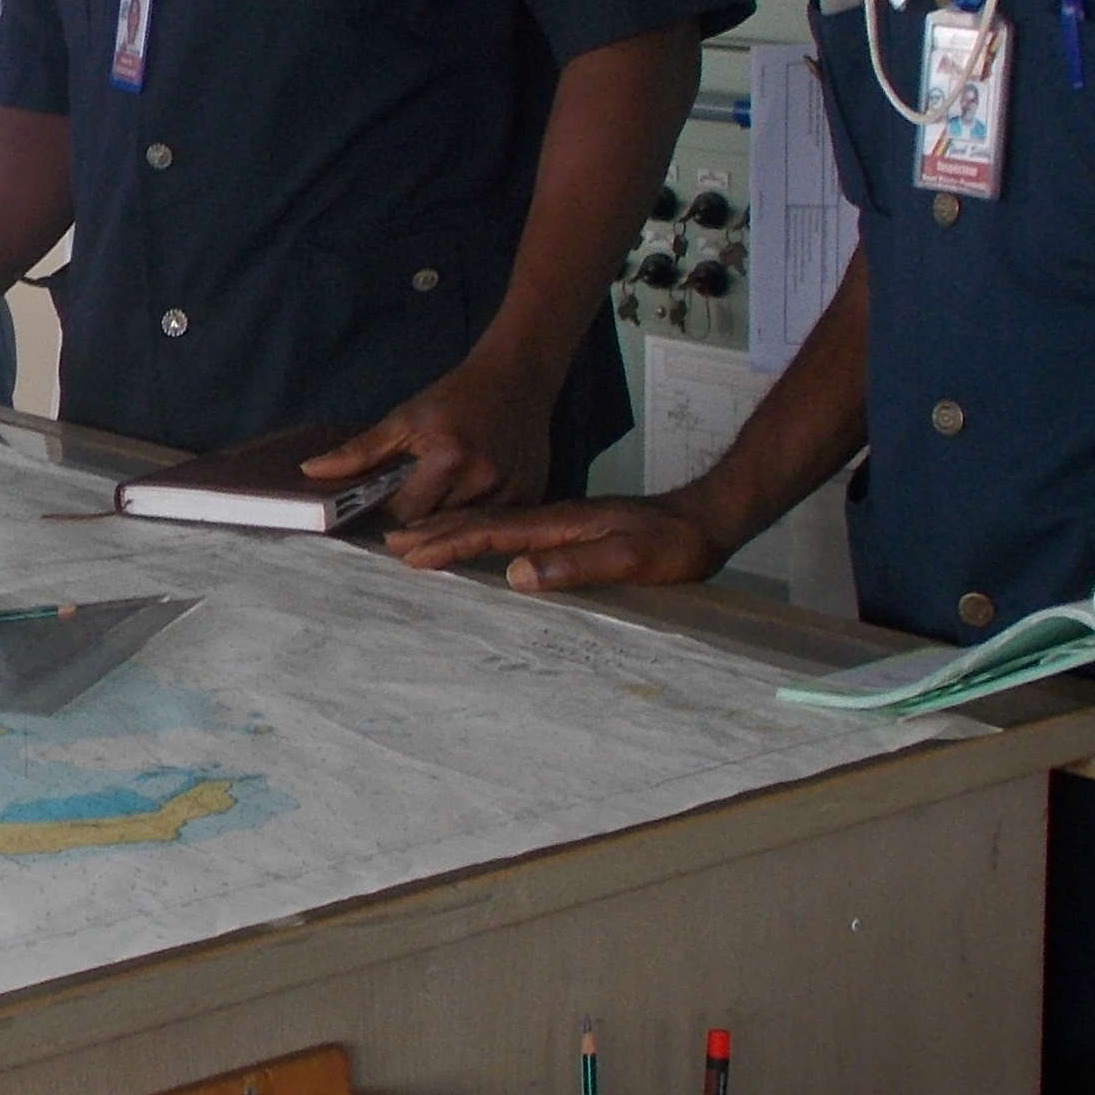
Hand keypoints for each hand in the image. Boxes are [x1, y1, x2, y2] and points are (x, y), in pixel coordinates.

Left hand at [304, 351, 553, 525]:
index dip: (390, 519)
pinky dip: (478, 526)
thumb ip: (360, 451)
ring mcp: (512, 490)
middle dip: (416, 531)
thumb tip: (311, 472)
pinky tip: (467, 519)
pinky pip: (496, 527)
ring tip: (433, 524)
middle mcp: (482, 478)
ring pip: (466, 533)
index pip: (405, 514)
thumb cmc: (455, 397)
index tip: (382, 519)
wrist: (517, 379)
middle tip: (402, 535)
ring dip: (448, 532)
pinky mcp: (533, 496)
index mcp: (447, 458)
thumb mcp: (405, 418)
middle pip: (436, 529)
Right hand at [387, 489, 733, 590]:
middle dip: (434, 533)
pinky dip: (482, 537)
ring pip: (493, 525)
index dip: (447, 543)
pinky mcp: (569, 532)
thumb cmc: (674, 544)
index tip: (409, 553)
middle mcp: (553, 520)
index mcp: (559, 523)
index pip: (491, 532)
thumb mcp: (631, 558)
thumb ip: (575, 566)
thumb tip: (515, 575)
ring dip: (452, 532)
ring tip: (416, 541)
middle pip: (482, 523)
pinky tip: (476, 546)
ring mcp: (560, 524)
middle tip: (390, 544)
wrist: (705, 520)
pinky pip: (512, 533)